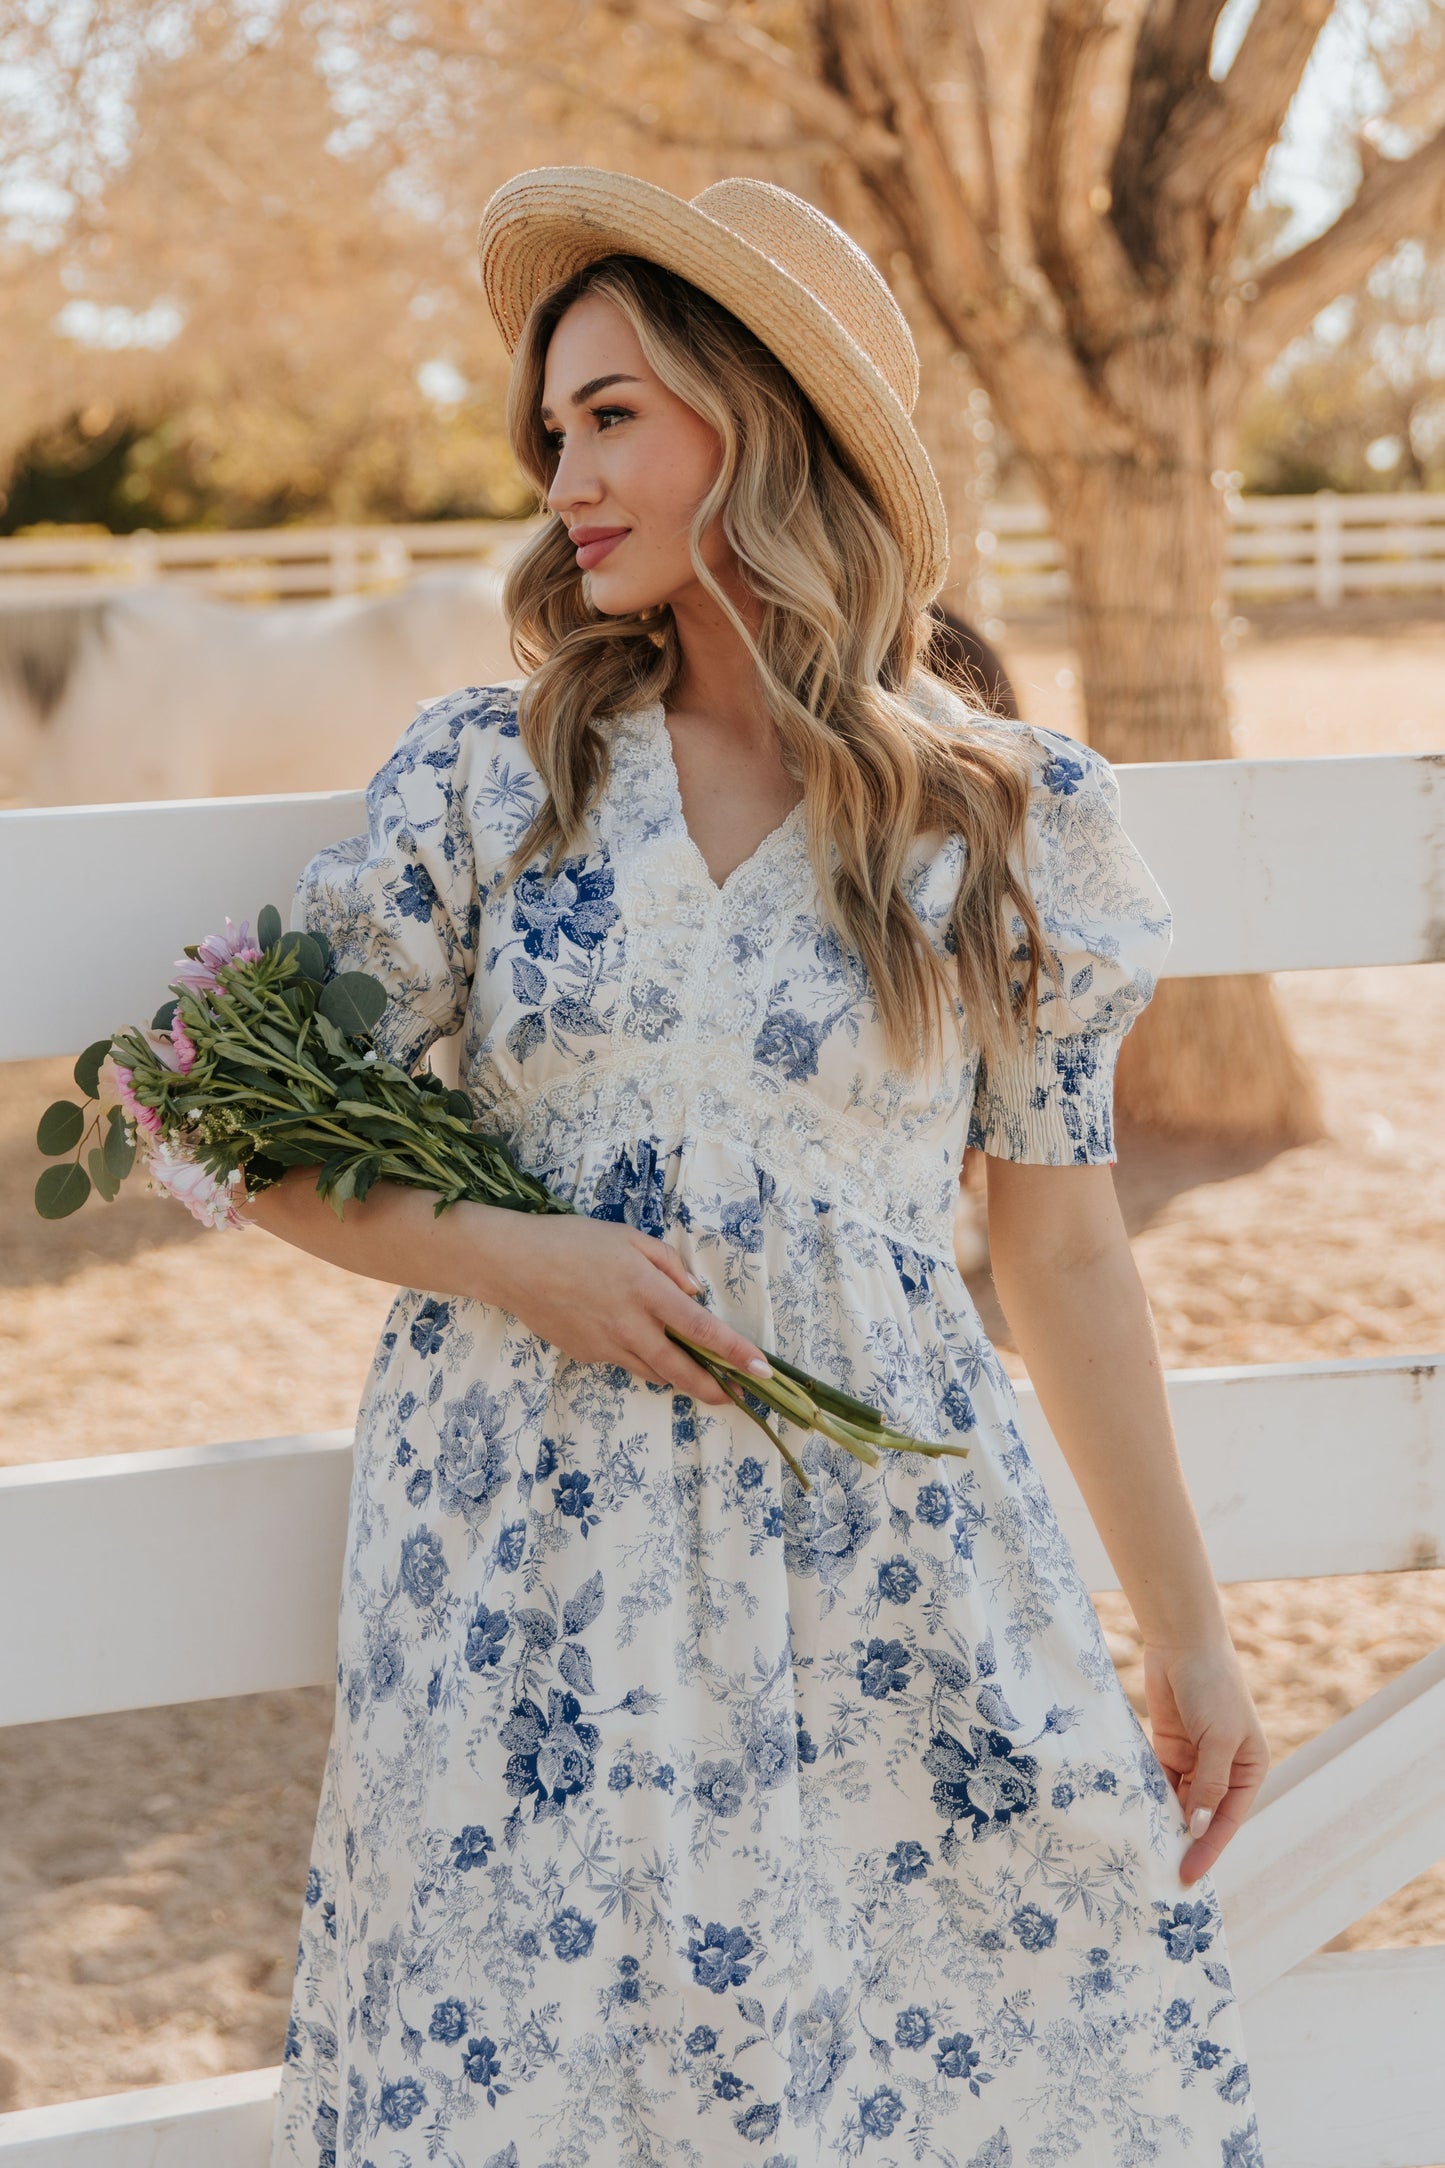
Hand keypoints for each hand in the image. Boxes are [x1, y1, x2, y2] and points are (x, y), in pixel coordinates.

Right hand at [501, 1214, 772, 1405]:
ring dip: (681, 1377)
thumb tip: (694, 1292)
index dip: (735, 1353)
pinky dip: (644, 1361)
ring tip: (702, 1378)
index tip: (762, 1371)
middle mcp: (631, 1325)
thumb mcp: (628, 1238)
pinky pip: (626, 1363)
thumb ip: (668, 1264)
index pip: (702, 1330)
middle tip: (738, 1397)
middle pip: (682, 1369)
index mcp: (646, 1291)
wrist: (512, 1264)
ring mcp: (607, 1345)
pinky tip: (645, 1347)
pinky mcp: (588, 1355)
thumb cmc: (572, 1240)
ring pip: (655, 1372)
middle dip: (715, 1388)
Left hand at [1142, 1638, 1269, 1884]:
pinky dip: (1150, 1796)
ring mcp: (1195, 1759)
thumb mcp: (1219, 1739)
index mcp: (1248, 1769)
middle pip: (1204, 1815)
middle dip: (1186, 1841)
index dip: (1209, 1848)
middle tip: (1162, 1873)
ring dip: (1165, 1822)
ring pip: (1179, 1801)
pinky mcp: (1169, 1747)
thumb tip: (1199, 1827)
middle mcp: (1223, 1769)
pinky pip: (1159, 1780)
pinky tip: (1136, 1815)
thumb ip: (1210, 1785)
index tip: (1190, 1875)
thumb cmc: (1212, 1687)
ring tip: (1146, 1851)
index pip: (1228, 1819)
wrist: (1182, 1643)